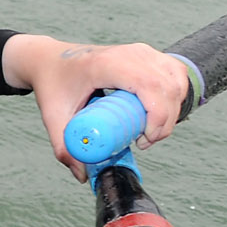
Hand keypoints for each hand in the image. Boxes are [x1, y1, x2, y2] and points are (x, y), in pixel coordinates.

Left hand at [3, 35, 192, 180]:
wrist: (51, 60)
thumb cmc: (53, 85)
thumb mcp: (53, 117)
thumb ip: (64, 148)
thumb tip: (83, 176)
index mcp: (105, 63)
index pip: (148, 85)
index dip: (157, 115)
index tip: (143, 140)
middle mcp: (129, 53)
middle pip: (167, 87)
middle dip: (165, 122)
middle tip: (144, 141)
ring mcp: (142, 51)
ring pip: (176, 81)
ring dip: (171, 111)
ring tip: (148, 128)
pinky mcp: (149, 54)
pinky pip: (175, 74)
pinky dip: (175, 96)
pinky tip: (160, 111)